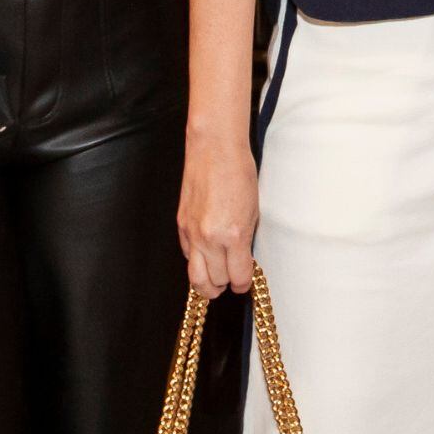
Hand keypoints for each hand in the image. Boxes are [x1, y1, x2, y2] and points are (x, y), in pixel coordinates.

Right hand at [177, 136, 258, 298]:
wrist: (215, 149)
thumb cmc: (239, 173)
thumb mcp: (252, 211)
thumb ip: (245, 240)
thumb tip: (242, 261)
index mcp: (233, 235)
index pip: (237, 276)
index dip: (243, 282)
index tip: (244, 281)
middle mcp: (209, 238)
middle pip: (216, 282)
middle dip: (226, 284)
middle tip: (232, 281)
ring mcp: (192, 233)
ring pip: (195, 278)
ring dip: (207, 283)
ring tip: (216, 281)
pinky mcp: (181, 225)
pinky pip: (187, 255)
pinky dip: (196, 261)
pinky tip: (205, 256)